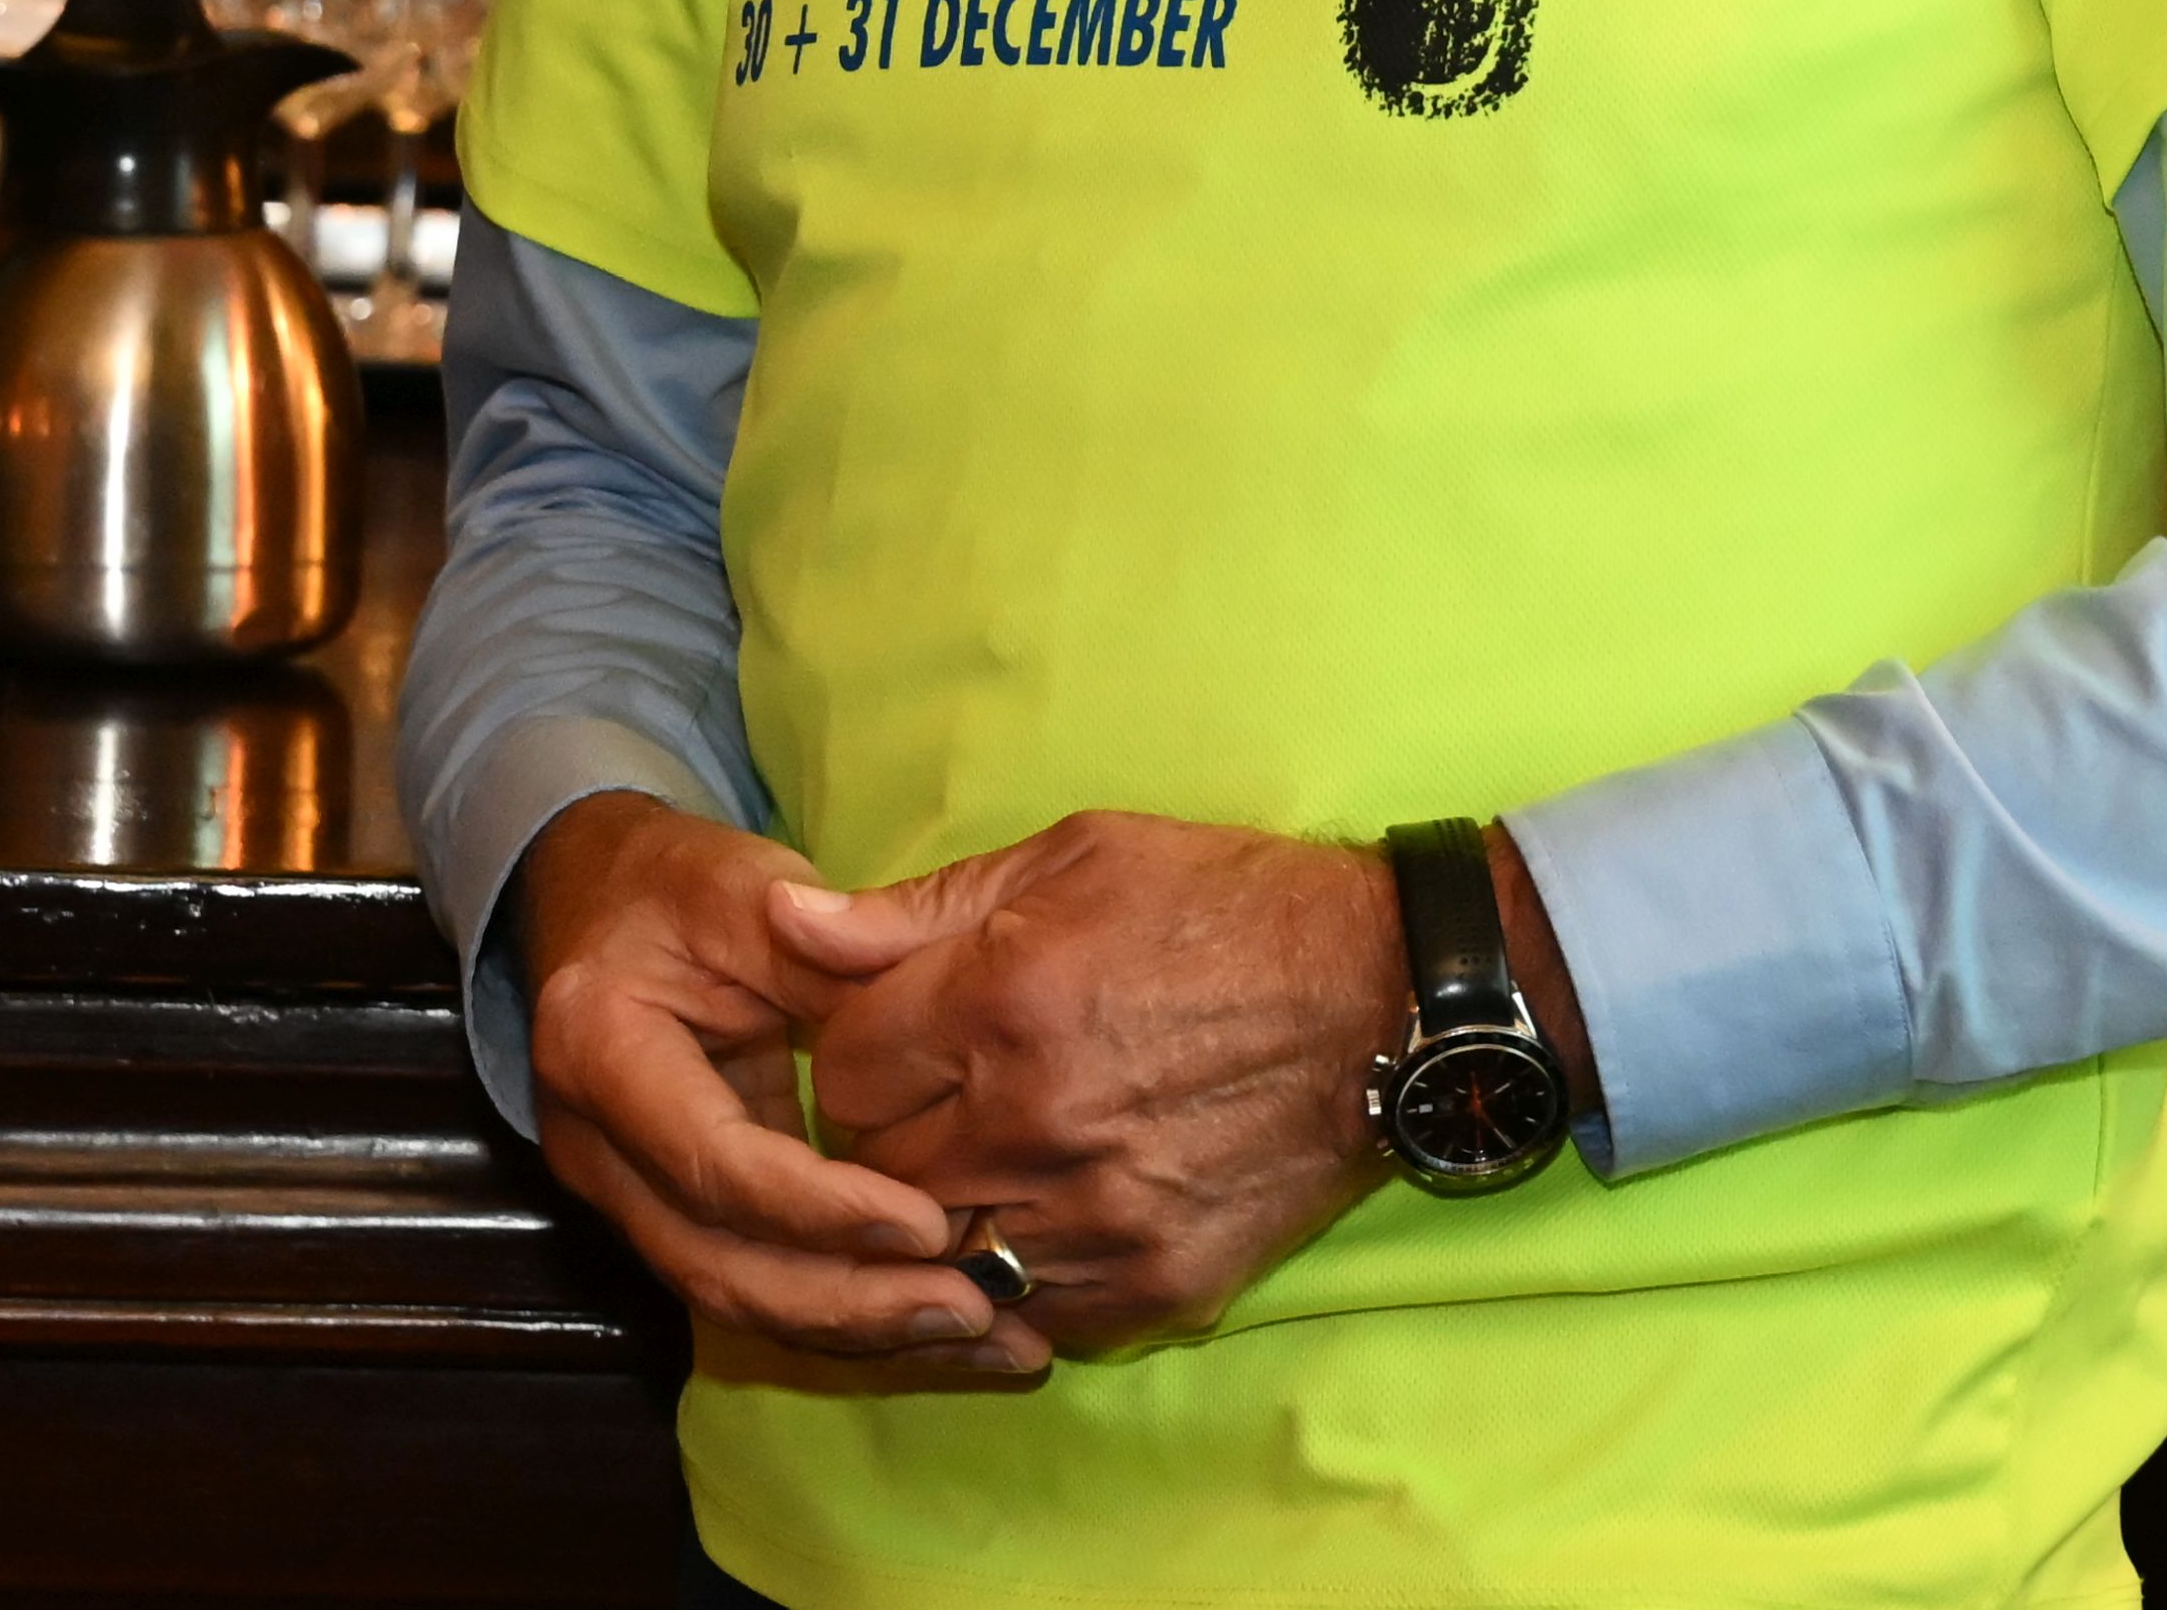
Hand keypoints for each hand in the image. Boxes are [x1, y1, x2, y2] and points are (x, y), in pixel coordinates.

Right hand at [511, 792, 1014, 1368]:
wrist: (595, 905)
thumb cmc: (674, 887)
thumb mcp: (746, 890)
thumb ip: (826, 957)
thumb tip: (928, 1021)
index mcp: (601, 1053)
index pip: (714, 1164)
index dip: (821, 1208)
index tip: (928, 1224)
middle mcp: (594, 1152)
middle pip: (719, 1266)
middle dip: (851, 1303)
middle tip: (973, 1310)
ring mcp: (623, 1200)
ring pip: (737, 1300)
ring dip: (860, 1332)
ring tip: (985, 1338)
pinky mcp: (668, 1222)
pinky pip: (755, 1288)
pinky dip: (847, 1316)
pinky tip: (941, 1328)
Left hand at [768, 809, 1418, 1356]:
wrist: (1385, 999)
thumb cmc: (1224, 906)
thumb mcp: (1074, 858)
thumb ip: (918, 908)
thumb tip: (782, 920)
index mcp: (1001, 1004)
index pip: (838, 1070)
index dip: (859, 1046)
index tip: (904, 1032)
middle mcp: (1033, 1123)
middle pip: (874, 1169)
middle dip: (894, 1128)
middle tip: (949, 1090)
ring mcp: (1093, 1218)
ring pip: (938, 1250)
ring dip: (950, 1205)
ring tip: (1000, 1149)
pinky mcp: (1151, 1285)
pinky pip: (1029, 1308)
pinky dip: (1026, 1265)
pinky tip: (1060, 1205)